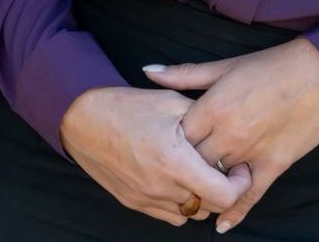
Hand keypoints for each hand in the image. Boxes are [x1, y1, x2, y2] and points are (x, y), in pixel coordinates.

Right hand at [58, 86, 247, 225]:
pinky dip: (180, 203)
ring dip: (201, 197)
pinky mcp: (134, 203)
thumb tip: (227, 134)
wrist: (80, 119)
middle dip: (223, 189)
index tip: (238, 168)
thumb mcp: (170, 102)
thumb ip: (203, 120)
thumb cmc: (125, 106)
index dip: (239, 184)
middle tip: (220, 168)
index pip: (224, 195)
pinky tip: (175, 180)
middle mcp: (161, 186)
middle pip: (211, 207)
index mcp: (174, 161)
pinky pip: (171, 216)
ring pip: (192, 214)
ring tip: (196, 173)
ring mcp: (146, 198)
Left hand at [145, 38, 318, 232]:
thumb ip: (184, 74)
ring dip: (204, 186)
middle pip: (193, 161)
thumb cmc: (268, 67)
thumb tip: (148, 72)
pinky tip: (221, 224)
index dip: (166, 143)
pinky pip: (251, 195)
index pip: (177, 136)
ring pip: (217, 180)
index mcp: (213, 107)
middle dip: (181, 167)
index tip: (160, 146)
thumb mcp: (223, 67)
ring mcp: (251, 152)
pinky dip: (235, 211)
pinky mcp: (274, 164)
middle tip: (171, 172)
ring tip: (190, 193)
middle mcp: (229, 134)